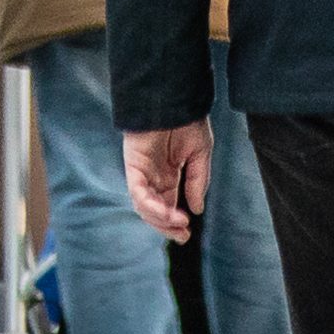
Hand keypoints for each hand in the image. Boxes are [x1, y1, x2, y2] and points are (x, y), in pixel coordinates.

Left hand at [123, 123, 210, 243]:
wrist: (174, 98)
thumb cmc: (187, 120)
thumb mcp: (200, 154)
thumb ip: (197, 182)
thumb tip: (197, 209)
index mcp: (168, 175)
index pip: (167, 205)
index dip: (174, 221)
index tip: (187, 232)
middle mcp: (153, 176)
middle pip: (154, 210)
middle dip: (166, 226)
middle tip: (182, 235)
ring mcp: (142, 171)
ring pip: (144, 206)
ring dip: (160, 219)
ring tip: (179, 223)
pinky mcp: (133, 165)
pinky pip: (138, 192)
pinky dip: (151, 205)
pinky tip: (167, 212)